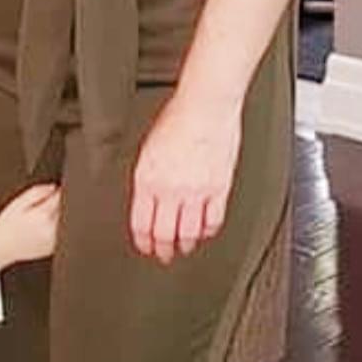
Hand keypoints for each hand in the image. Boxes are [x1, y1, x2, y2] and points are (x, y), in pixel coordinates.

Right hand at [0, 184, 60, 270]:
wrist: (1, 247)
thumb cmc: (7, 226)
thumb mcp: (18, 203)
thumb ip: (37, 192)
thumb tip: (53, 187)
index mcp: (43, 216)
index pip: (60, 198)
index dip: (55, 193)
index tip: (49, 193)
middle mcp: (51, 229)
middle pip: (63, 210)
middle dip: (53, 206)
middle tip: (36, 211)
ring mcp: (52, 240)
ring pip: (61, 222)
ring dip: (52, 219)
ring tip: (35, 222)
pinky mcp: (52, 247)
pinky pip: (57, 234)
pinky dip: (50, 230)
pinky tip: (36, 231)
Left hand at [130, 88, 241, 263]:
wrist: (206, 106)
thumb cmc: (178, 118)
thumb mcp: (148, 149)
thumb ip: (148, 178)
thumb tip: (147, 199)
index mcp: (148, 179)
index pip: (141, 224)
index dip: (143, 241)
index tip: (145, 246)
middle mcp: (171, 189)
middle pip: (164, 234)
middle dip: (162, 249)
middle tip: (163, 254)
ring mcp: (196, 192)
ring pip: (188, 233)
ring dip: (185, 244)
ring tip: (184, 247)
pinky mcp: (219, 189)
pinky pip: (213, 221)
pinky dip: (207, 231)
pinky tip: (204, 230)